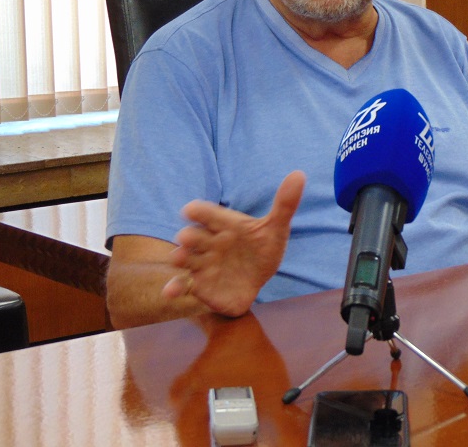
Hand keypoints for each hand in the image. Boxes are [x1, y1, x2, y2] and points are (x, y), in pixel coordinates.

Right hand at [162, 171, 305, 316]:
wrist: (255, 281)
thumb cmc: (262, 250)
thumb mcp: (276, 228)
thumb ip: (285, 204)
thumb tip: (299, 174)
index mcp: (224, 224)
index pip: (209, 214)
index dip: (200, 212)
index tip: (191, 210)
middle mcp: (208, 242)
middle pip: (194, 236)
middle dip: (189, 237)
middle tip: (187, 238)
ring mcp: (201, 263)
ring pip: (185, 259)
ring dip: (180, 258)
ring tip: (179, 259)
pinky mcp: (198, 285)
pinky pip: (182, 285)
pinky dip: (173, 288)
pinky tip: (168, 293)